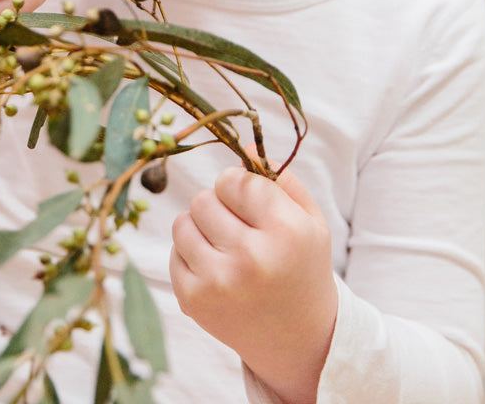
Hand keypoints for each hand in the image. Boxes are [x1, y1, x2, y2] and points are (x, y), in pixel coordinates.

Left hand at [169, 158, 337, 403]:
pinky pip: (174, 252)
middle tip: (238, 226)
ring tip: (225, 245)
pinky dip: (191, 254)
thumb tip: (243, 144)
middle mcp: (252, 258)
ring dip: (200, 227)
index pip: (234, 180)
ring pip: (183, 222)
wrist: (300, 339)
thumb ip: (280, 178)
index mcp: (286, 231)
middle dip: (218, 205)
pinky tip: (216, 268)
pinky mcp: (194, 301)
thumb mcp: (309, 220)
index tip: (248, 202)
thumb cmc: (302, 267)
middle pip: (204, 198)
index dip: (238, 185)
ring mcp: (219, 282)